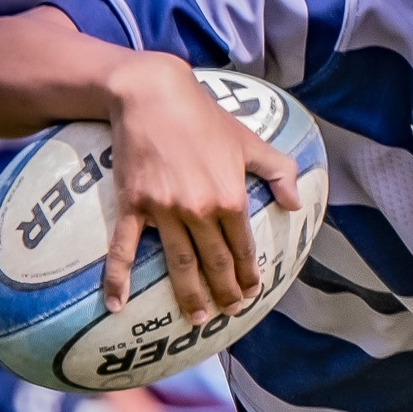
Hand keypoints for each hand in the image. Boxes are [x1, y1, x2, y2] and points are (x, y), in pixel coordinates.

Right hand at [103, 52, 300, 321]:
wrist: (151, 93)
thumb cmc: (204, 117)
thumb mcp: (249, 141)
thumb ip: (278, 171)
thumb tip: (296, 204)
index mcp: (230, 198)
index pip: (242, 248)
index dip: (247, 275)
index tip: (250, 293)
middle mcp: (200, 210)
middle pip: (214, 264)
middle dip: (224, 292)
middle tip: (228, 311)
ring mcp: (164, 210)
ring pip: (179, 264)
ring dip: (188, 296)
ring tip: (196, 318)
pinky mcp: (133, 204)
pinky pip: (124, 248)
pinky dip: (118, 278)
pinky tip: (117, 305)